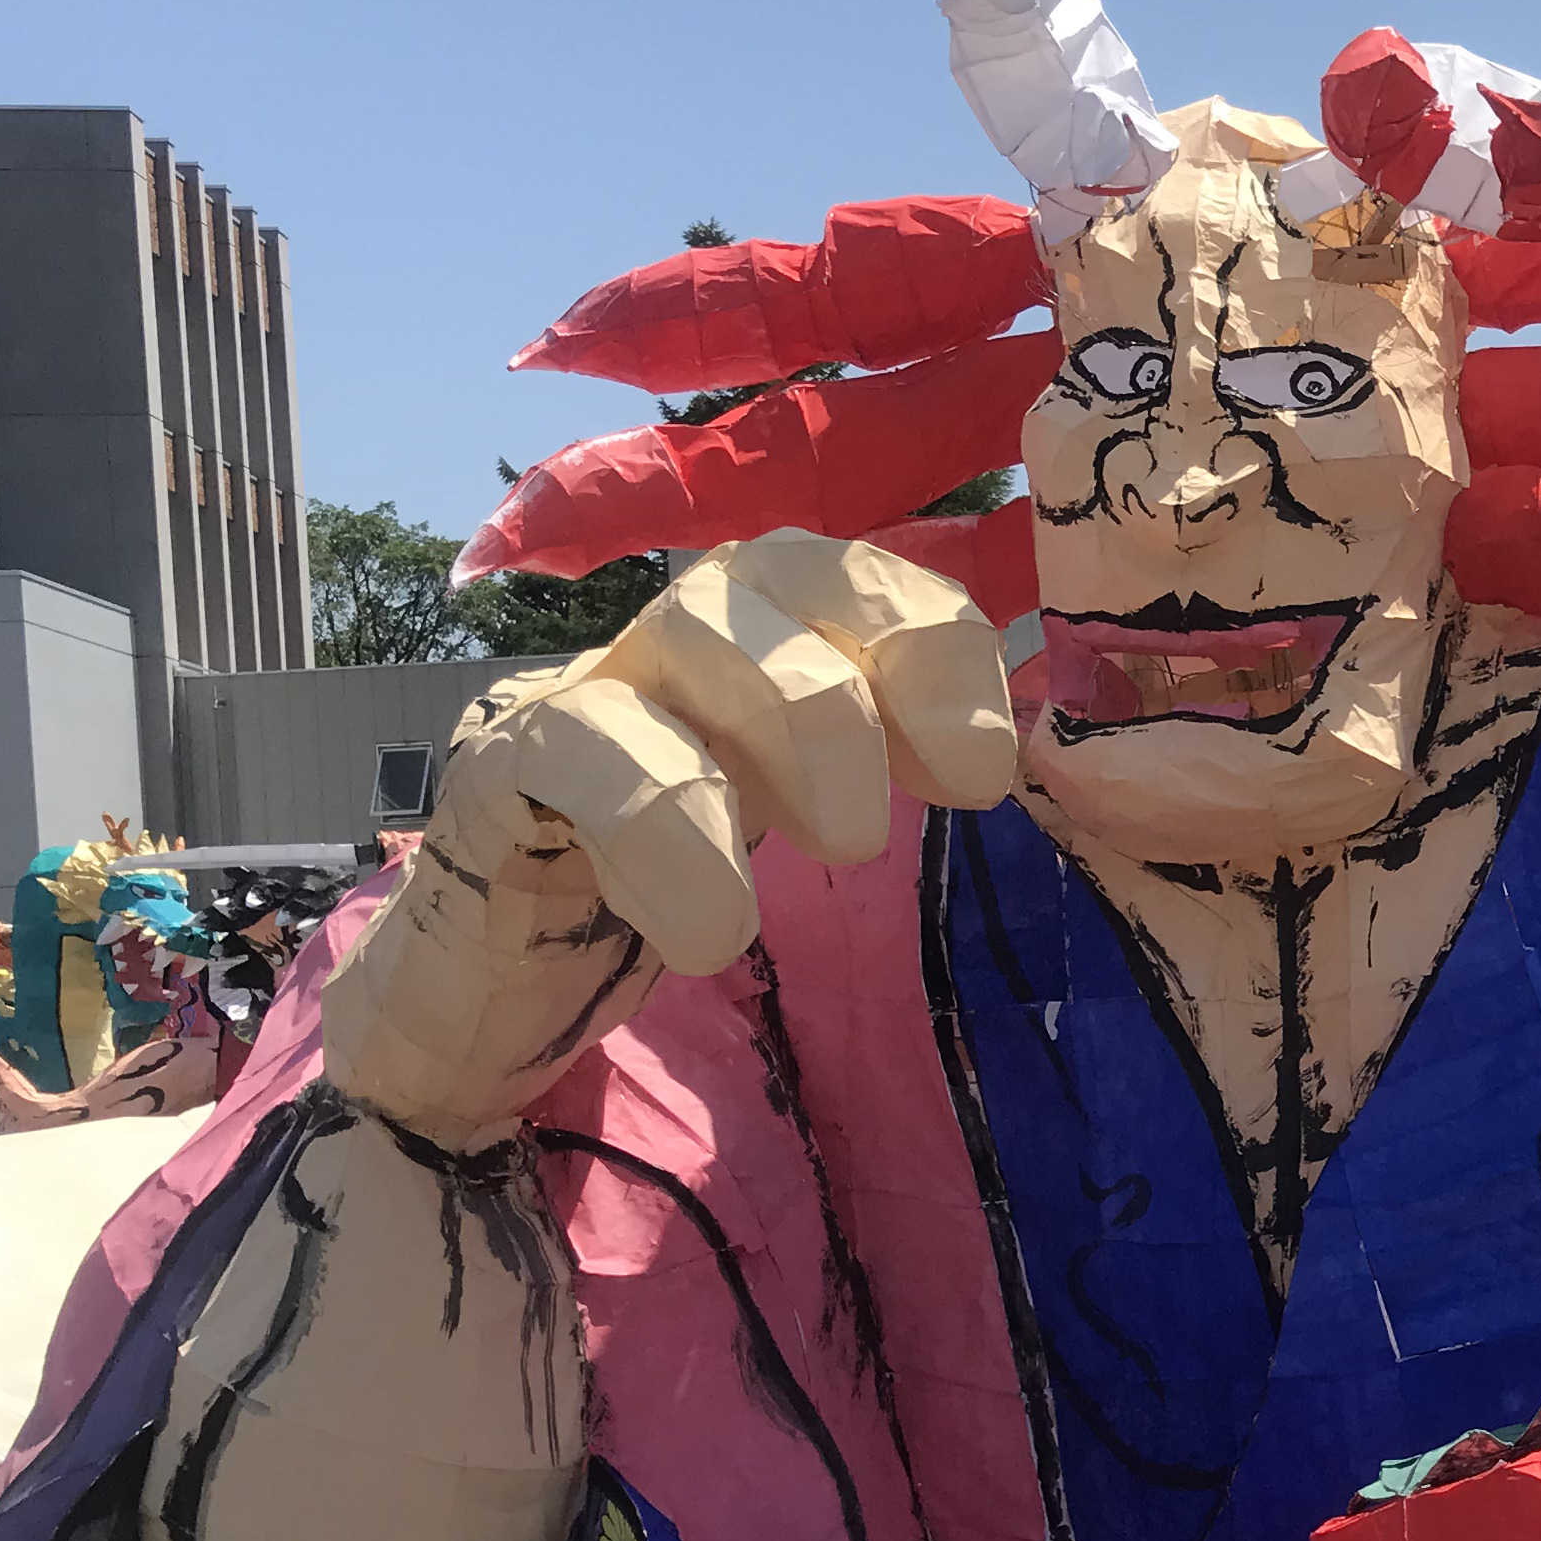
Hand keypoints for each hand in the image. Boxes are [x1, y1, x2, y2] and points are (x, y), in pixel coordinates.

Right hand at [322, 533, 1016, 1145]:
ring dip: (777, 744)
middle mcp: (691, 624)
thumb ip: (915, 765)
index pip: (881, 580)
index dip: (944, 661)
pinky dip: (665, 838)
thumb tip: (1038, 751)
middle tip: (861, 839)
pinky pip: (581, 749)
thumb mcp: (819, 810)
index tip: (977, 781)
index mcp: (784, 630)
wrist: (507, 964)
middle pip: (782, 576)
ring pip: (690, 634)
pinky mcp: (501, 761)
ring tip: (813, 866)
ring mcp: (589, 681)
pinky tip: (705, 926)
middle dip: (855, 707)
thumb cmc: (691, 872)